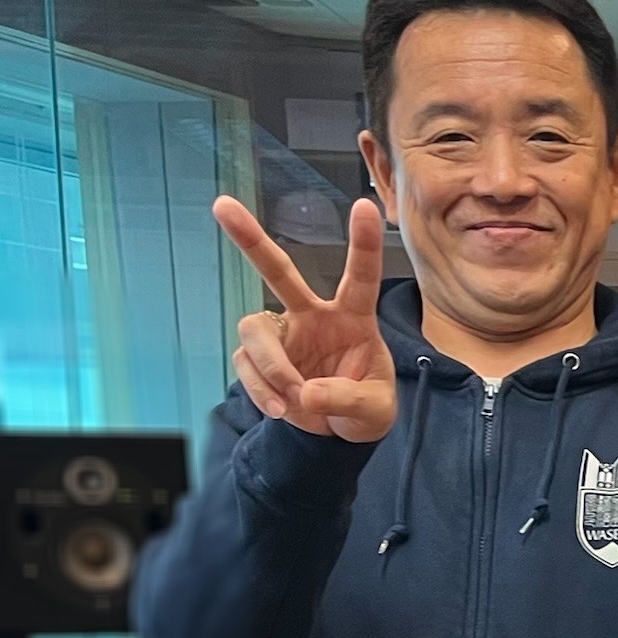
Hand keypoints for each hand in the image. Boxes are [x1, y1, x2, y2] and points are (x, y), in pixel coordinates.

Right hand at [212, 195, 395, 442]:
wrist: (341, 432)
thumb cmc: (367, 408)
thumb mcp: (374, 410)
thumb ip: (347, 400)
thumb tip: (306, 393)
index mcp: (352, 318)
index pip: (360, 278)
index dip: (363, 244)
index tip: (365, 206)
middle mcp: (312, 316)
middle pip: (279, 272)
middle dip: (251, 240)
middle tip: (222, 205)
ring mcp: (283, 334)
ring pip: (255, 331)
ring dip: (271, 368)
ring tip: (293, 400)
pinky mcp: (259, 358)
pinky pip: (246, 365)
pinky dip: (261, 390)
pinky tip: (281, 408)